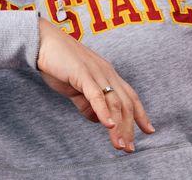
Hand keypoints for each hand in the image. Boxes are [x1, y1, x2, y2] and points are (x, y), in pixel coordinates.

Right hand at [36, 18, 153, 151]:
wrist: (41, 42)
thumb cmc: (57, 63)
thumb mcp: (75, 87)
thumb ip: (86, 103)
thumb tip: (98, 120)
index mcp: (107, 74)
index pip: (130, 96)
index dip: (140, 114)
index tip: (149, 131)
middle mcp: (106, 72)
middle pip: (125, 103)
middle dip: (130, 128)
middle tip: (129, 149)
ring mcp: (96, 72)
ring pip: (114, 103)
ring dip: (119, 126)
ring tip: (120, 145)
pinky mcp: (82, 74)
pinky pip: (96, 95)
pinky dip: (104, 111)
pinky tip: (108, 125)